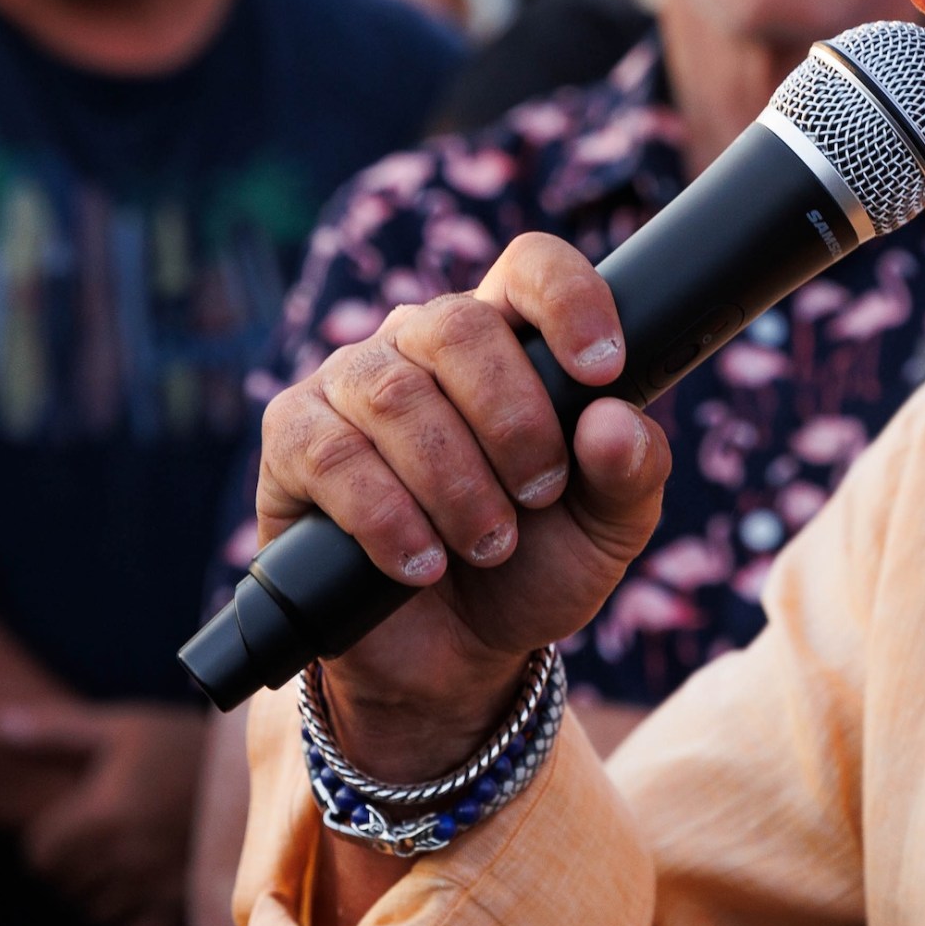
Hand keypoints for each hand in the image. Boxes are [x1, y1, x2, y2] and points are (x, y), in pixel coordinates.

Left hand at [0, 700, 205, 925]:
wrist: (265, 777)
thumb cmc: (183, 747)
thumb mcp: (120, 729)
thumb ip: (52, 733)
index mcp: (103, 813)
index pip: (39, 855)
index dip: (52, 839)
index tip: (79, 822)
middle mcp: (124, 858)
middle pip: (64, 887)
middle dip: (75, 867)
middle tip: (108, 840)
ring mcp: (153, 891)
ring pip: (93, 915)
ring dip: (101, 896)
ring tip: (131, 861)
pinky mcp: (180, 916)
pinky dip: (130, 921)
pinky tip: (150, 887)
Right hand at [254, 233, 669, 781]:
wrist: (454, 658)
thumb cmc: (534, 568)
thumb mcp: (607, 531)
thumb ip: (631, 472)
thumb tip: (615, 420)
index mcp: (508, 340)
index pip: (531, 268)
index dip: (568, 301)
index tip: (603, 372)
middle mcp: (421, 343)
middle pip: (458, 326)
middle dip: (513, 421)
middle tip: (538, 496)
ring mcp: (349, 384)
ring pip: (395, 395)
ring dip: (455, 482)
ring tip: (489, 546)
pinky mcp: (293, 442)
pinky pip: (332, 455)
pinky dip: (388, 517)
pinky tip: (421, 564)